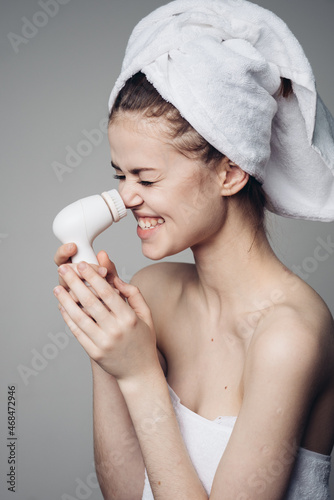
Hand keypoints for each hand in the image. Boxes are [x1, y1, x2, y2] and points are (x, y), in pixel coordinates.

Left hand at [53, 262, 159, 381]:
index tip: (82, 265)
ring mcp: (104, 343)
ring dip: (66, 301)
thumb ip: (133, 294)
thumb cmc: (143, 340)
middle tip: (64, 270)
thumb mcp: (146, 315)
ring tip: (57, 288)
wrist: (139, 372)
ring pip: (80, 317)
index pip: (107, 293)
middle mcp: (116, 330)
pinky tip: (62, 308)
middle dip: (75, 283)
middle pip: (91, 302)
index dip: (93, 277)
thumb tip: (116, 278)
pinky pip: (78, 333)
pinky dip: (68, 319)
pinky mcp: (94, 353)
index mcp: (129, 318)